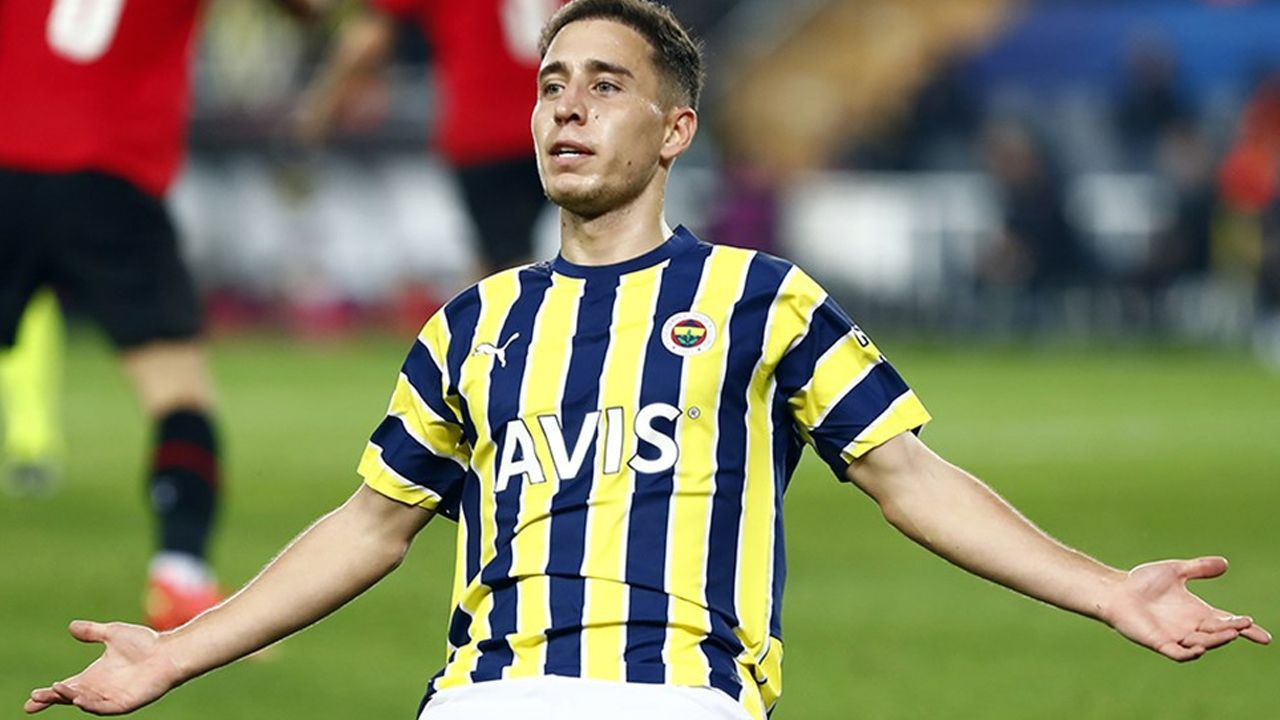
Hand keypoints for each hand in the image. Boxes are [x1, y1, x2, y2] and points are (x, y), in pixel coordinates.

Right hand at [25, 620, 183, 714]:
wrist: (169, 651)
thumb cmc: (144, 643)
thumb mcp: (112, 634)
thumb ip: (92, 632)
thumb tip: (71, 626)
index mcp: (94, 676)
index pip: (66, 688)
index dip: (48, 694)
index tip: (32, 697)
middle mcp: (99, 689)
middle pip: (70, 697)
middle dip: (54, 698)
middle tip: (38, 697)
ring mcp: (112, 697)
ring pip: (85, 702)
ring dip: (71, 697)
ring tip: (59, 690)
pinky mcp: (125, 703)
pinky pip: (104, 708)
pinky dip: (92, 705)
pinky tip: (81, 699)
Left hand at [1105, 556, 1271, 660]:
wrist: (1116, 591)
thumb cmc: (1143, 582)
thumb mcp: (1176, 571)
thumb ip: (1199, 568)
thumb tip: (1225, 563)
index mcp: (1198, 612)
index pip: (1228, 622)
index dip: (1247, 629)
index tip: (1264, 636)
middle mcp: (1191, 627)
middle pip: (1219, 633)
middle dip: (1233, 630)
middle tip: (1243, 624)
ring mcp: (1176, 636)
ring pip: (1203, 644)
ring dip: (1216, 640)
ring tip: (1230, 632)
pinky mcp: (1159, 642)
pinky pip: (1177, 653)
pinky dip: (1189, 653)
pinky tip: (1198, 648)